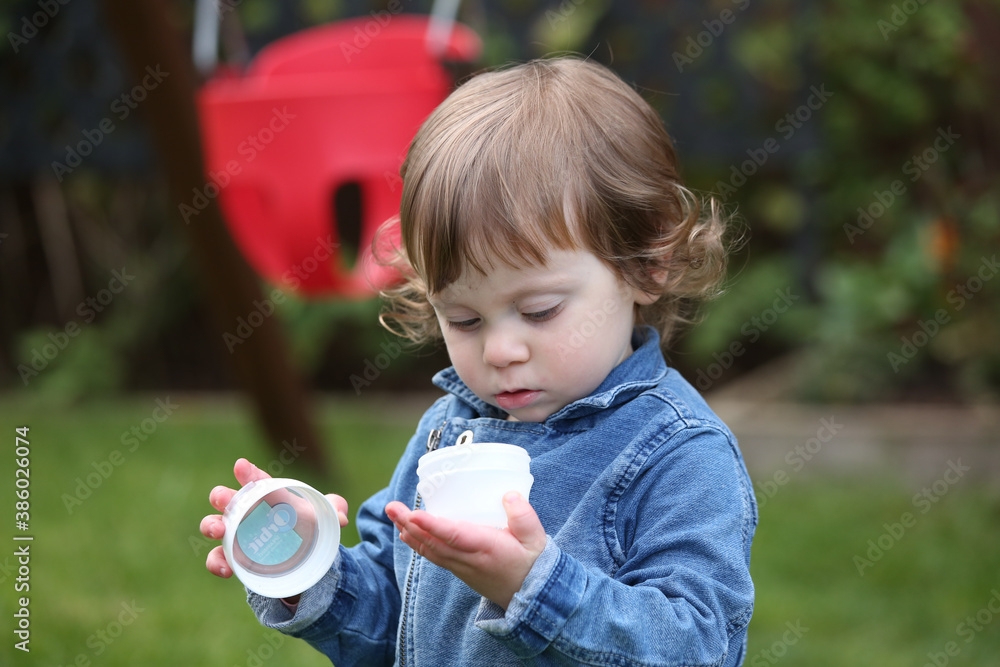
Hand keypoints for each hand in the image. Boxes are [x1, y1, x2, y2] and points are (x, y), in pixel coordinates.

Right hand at [200, 459, 349, 580]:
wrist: (301, 555)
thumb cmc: (306, 524)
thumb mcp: (324, 515)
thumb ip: (334, 508)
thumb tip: (343, 518)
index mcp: (267, 494)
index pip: (255, 479)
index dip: (247, 472)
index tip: (241, 466)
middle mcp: (247, 510)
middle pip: (226, 498)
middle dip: (221, 495)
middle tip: (224, 498)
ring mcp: (236, 533)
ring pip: (214, 525)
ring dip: (211, 525)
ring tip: (218, 530)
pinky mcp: (233, 557)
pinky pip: (217, 558)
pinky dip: (216, 563)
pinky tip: (226, 569)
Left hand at [385, 492, 545, 609]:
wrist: (531, 596)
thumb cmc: (532, 562)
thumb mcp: (535, 537)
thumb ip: (523, 516)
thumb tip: (509, 494)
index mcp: (487, 548)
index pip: (454, 537)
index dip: (433, 526)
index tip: (414, 515)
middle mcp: (469, 559)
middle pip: (434, 543)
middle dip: (410, 524)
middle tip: (391, 506)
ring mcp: (462, 567)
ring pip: (430, 550)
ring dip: (409, 532)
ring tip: (393, 514)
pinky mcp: (459, 569)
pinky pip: (434, 556)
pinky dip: (418, 544)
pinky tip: (407, 532)